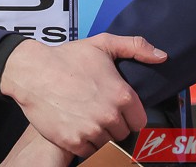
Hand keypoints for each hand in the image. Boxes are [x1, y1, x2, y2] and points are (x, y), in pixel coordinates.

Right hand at [0, 33, 166, 158]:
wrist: (33, 72)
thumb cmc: (68, 57)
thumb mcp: (103, 44)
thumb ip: (135, 47)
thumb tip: (162, 56)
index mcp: (121, 94)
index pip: (140, 120)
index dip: (129, 114)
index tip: (117, 107)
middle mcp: (109, 116)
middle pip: (123, 133)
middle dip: (114, 124)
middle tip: (98, 108)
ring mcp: (91, 131)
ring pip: (108, 144)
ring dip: (100, 135)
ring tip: (87, 116)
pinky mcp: (74, 143)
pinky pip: (90, 152)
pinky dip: (85, 143)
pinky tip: (77, 125)